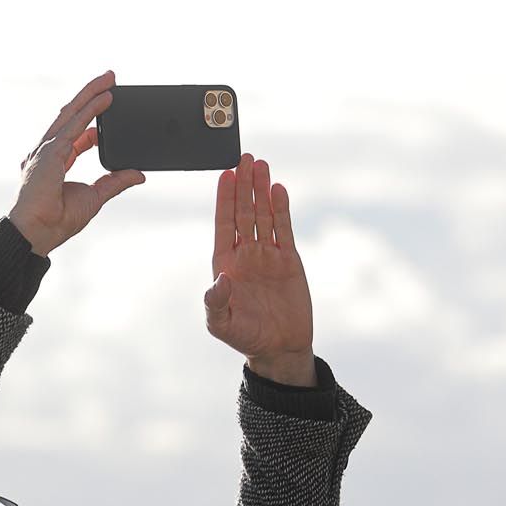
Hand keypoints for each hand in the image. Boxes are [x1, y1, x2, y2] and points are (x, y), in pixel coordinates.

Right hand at [7, 71, 145, 257]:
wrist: (38, 233)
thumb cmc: (56, 221)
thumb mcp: (95, 197)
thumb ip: (114, 182)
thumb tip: (137, 174)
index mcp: (55, 162)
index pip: (76, 134)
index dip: (93, 121)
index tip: (110, 110)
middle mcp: (47, 152)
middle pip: (71, 115)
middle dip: (91, 95)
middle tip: (110, 79)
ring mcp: (46, 150)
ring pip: (71, 113)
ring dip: (91, 94)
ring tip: (109, 80)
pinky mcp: (49, 152)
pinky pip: (74, 125)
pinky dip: (90, 110)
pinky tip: (104, 99)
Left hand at [205, 154, 315, 386]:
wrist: (279, 348)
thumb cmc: (245, 337)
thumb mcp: (221, 324)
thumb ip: (216, 302)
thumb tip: (220, 280)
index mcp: (225, 264)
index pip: (224, 224)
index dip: (224, 200)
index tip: (225, 175)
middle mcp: (245, 255)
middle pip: (244, 212)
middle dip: (244, 185)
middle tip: (245, 157)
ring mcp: (268, 255)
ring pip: (264, 215)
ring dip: (262, 190)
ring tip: (262, 164)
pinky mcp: (289, 260)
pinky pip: (285, 230)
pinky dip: (282, 210)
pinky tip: (279, 190)